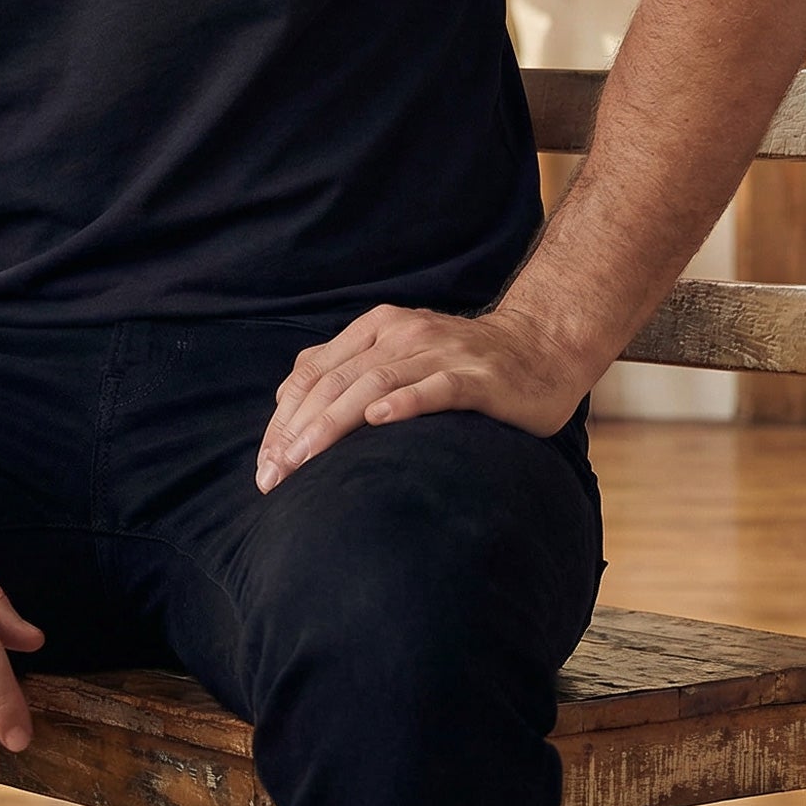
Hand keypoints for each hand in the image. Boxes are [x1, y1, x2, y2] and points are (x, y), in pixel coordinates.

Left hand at [254, 304, 592, 490]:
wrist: (540, 347)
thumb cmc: (461, 362)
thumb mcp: (398, 356)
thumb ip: (349, 372)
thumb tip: (290, 406)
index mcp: (375, 329)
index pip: (313, 373)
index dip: (284, 419)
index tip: (265, 464)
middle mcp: (401, 334)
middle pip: (336, 381)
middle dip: (298, 430)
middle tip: (274, 475)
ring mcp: (440, 353)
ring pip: (374, 384)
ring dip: (333, 423)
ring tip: (304, 459)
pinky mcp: (477, 377)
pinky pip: (435, 388)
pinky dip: (404, 402)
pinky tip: (378, 420)